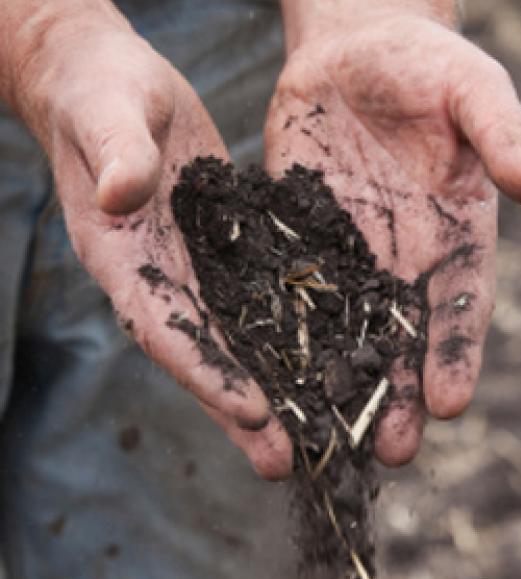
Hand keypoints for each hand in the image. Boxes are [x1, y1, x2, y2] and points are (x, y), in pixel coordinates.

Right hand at [10, 6, 291, 477]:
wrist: (111, 83)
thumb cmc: (100, 91)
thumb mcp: (108, 111)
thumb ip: (117, 153)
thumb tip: (123, 194)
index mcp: (122, 255)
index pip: (164, 326)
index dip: (206, 371)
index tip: (251, 410)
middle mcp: (158, 276)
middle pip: (205, 354)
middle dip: (245, 409)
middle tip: (289, 461)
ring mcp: (192, 270)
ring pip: (237, 339)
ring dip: (274, 388)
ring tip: (315, 437)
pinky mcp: (226, 250)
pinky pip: (260, 300)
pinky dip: (289, 335)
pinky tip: (328, 362)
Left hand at [266, 2, 520, 464]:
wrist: (354, 43)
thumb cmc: (427, 62)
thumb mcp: (472, 89)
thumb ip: (503, 137)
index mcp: (459, 232)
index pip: (462, 304)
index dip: (457, 354)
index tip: (452, 404)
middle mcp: (409, 256)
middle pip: (407, 336)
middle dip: (402, 395)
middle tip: (394, 452)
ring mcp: (353, 253)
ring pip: (351, 332)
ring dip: (346, 386)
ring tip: (337, 442)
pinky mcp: (301, 239)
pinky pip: (296, 296)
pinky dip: (289, 341)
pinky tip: (278, 383)